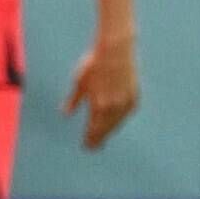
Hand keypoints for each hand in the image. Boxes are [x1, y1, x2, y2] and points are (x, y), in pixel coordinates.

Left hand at [66, 30, 139, 148]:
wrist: (116, 51)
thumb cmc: (94, 64)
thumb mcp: (79, 81)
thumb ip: (73, 100)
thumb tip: (65, 113)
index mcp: (99, 106)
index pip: (93, 130)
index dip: (89, 139)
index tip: (86, 146)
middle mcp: (113, 108)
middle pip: (106, 130)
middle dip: (99, 139)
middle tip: (94, 148)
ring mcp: (125, 103)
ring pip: (117, 124)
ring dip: (109, 131)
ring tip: (103, 137)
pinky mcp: (134, 97)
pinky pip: (125, 115)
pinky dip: (119, 121)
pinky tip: (115, 122)